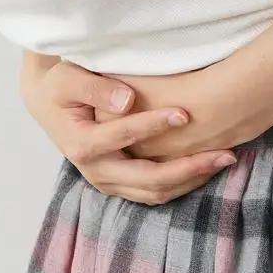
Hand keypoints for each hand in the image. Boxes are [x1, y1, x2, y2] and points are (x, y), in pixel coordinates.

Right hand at [20, 53, 237, 204]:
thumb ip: (97, 88)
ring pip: (156, 193)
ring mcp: (107, 182)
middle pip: (148, 180)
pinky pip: (155, 193)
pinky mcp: (118, 185)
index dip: (155, 125)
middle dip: (189, 168)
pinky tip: (207, 166)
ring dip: (192, 180)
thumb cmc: (62, 86)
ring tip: (225, 159)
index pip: (125, 137)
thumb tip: (128, 100)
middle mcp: (95, 171)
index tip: (186, 113)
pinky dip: (183, 183)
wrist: (48, 105)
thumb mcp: (70, 79)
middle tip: (224, 152)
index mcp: (82, 145)